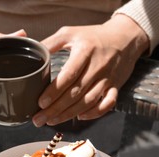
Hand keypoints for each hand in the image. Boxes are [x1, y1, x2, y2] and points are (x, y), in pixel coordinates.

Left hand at [32, 14, 148, 126]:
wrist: (125, 38)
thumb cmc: (93, 36)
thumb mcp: (70, 33)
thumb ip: (51, 43)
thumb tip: (33, 53)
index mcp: (85, 51)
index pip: (68, 75)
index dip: (54, 91)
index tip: (40, 103)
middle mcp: (98, 66)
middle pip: (75, 93)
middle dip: (55, 109)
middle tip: (39, 119)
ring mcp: (108, 78)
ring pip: (88, 102)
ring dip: (69, 114)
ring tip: (52, 121)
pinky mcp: (116, 86)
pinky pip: (107, 104)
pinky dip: (94, 113)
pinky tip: (80, 117)